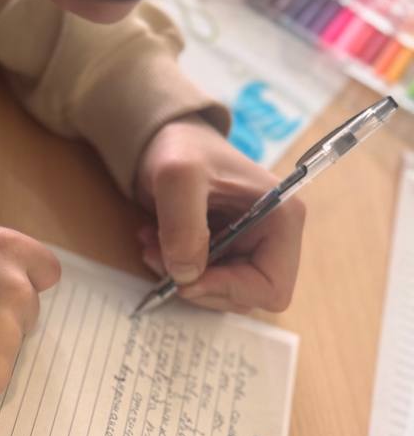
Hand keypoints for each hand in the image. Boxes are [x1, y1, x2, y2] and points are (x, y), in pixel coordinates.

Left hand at [136, 116, 305, 311]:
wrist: (168, 139)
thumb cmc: (183, 148)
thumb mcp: (177, 175)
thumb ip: (183, 224)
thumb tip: (187, 274)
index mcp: (283, 219)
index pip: (272, 287)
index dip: (229, 291)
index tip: (187, 279)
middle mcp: (274, 238)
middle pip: (246, 297)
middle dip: (200, 285)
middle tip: (159, 258)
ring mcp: (251, 248)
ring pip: (222, 293)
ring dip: (183, 279)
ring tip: (153, 246)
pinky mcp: (229, 253)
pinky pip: (206, 282)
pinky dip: (177, 272)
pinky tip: (157, 245)